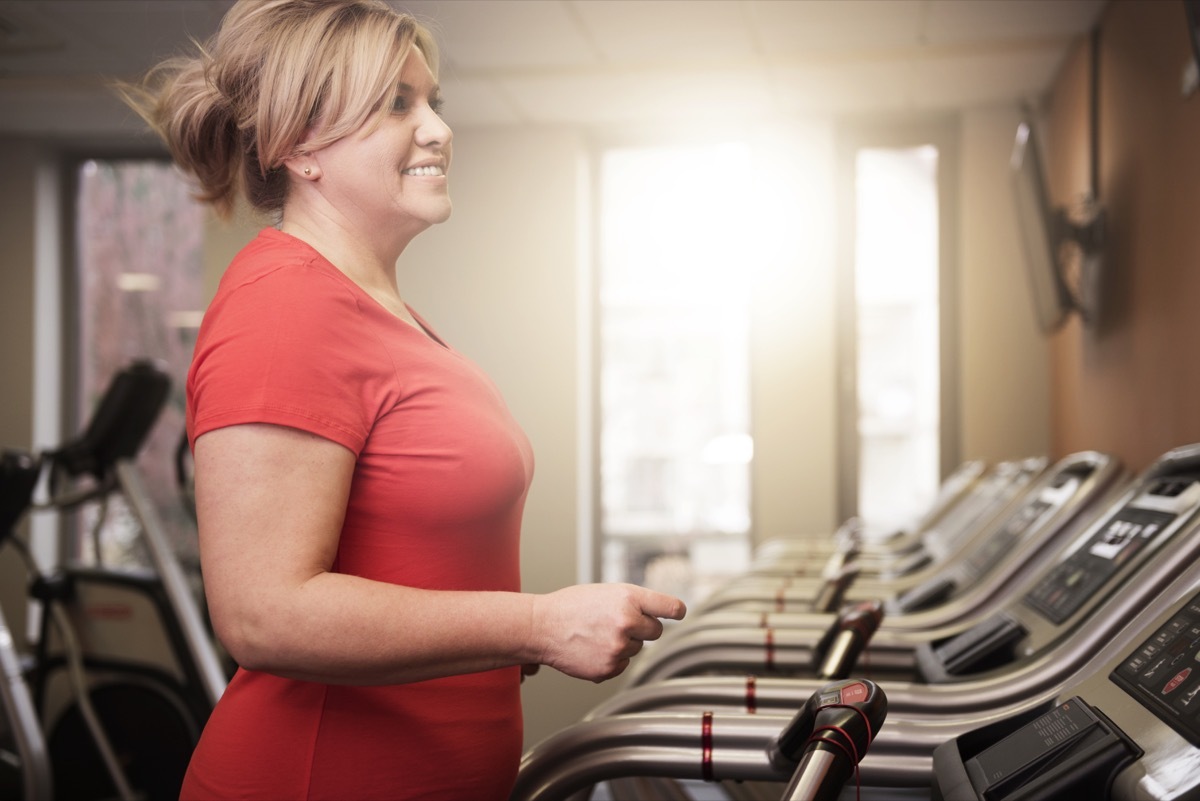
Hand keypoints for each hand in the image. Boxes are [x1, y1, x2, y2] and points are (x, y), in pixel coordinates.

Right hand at [530, 583, 686, 682]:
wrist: (542, 627)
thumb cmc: (571, 606)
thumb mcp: (605, 592)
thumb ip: (632, 602)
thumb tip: (658, 616)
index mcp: (628, 598)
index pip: (668, 607)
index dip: (675, 611)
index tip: (678, 614)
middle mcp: (627, 622)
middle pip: (655, 631)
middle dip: (642, 628)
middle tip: (617, 623)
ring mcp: (618, 647)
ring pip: (637, 648)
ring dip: (623, 643)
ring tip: (597, 634)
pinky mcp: (609, 668)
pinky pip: (623, 664)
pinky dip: (611, 659)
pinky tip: (592, 648)